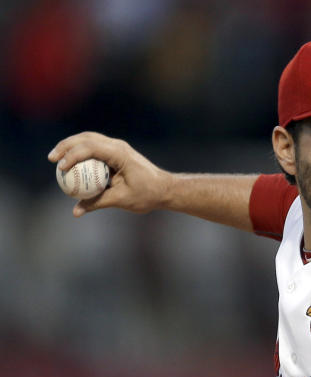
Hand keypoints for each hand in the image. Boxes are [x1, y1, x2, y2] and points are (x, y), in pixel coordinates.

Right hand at [48, 132, 172, 216]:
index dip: (72, 155)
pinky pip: (94, 148)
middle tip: (52, 159)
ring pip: (88, 139)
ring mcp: (117, 147)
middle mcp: (118, 146)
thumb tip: (76, 211)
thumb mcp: (121, 200)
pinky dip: (81, 152)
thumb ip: (97, 203)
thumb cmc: (148, 194)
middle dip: (66, 146)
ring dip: (71, 146)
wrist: (166, 189)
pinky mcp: (116, 152)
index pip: (90, 148)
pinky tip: (71, 163)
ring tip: (56, 158)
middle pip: (85, 138)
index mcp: (120, 154)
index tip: (60, 168)